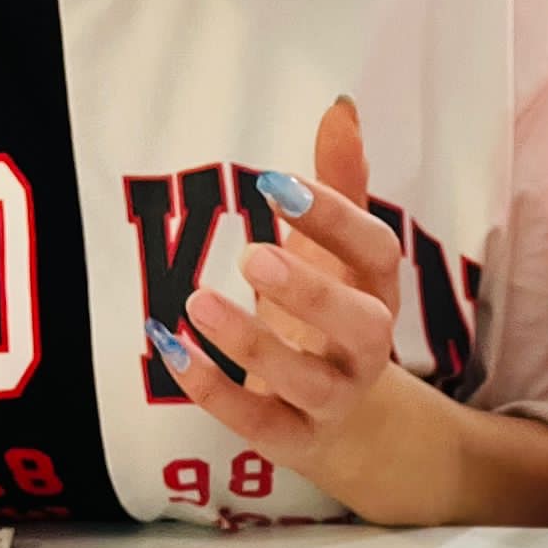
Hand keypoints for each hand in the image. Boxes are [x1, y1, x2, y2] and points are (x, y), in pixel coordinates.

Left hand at [144, 99, 417, 519]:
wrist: (344, 423)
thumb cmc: (328, 319)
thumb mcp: (337, 254)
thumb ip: (340, 185)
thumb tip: (341, 107)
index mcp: (377, 293)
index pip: (376, 254)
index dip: (335, 220)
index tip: (275, 185)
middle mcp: (366, 351)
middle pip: (362, 328)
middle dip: (312, 294)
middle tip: (252, 256)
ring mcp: (333, 401)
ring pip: (308, 383)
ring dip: (254, 345)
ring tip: (197, 303)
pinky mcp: (293, 439)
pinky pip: (259, 423)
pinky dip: (214, 391)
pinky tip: (169, 346)